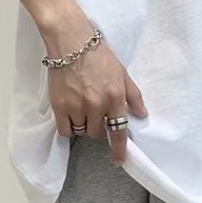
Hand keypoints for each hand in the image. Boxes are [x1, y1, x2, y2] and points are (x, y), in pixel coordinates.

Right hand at [45, 26, 148, 164]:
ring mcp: (77, 107)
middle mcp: (96, 105)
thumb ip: (133, 95)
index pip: (119, 130)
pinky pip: (65, 130)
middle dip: (98, 126)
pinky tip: (70, 115)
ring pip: (81, 131)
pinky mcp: (59, 106)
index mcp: (114, 97)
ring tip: (82, 108)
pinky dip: (68, 127)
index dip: (119, 149)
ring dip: (84, 125)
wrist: (71, 42)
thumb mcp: (122, 72)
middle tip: (95, 112)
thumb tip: (142, 114)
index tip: (118, 160)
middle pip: (98, 133)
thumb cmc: (99, 55)